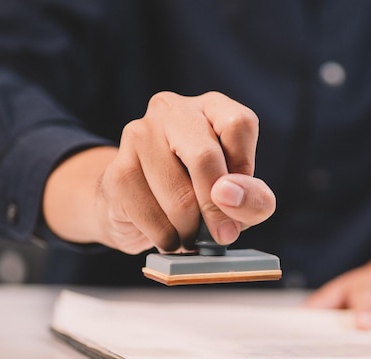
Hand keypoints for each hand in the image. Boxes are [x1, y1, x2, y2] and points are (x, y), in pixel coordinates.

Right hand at [43, 91, 275, 253]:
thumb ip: (254, 199)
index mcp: (211, 107)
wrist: (137, 210)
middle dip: (217, 208)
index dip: (244, 172)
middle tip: (222, 235)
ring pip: (179, 196)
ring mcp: (138, 136)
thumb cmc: (201, 197)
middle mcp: (173, 110)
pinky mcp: (116, 171)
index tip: (238, 200)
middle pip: (205, 157)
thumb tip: (229, 195)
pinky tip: (168, 236)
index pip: (238, 124)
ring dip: (191, 230)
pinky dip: (168, 239)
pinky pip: (153, 217)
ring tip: (191, 234)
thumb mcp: (240, 199)